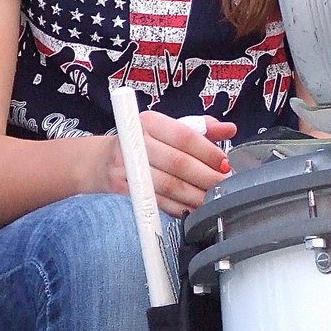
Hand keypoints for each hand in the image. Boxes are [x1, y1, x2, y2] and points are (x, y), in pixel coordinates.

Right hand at [101, 110, 235, 215]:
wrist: (101, 161)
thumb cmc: (142, 144)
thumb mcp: (167, 130)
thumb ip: (199, 129)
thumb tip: (229, 129)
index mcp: (149, 122)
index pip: (184, 136)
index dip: (208, 151)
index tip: (225, 164)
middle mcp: (136, 140)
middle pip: (178, 163)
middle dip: (206, 177)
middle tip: (225, 186)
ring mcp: (127, 166)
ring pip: (169, 185)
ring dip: (196, 196)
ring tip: (213, 200)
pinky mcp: (123, 187)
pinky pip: (157, 201)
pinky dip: (179, 208)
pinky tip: (194, 209)